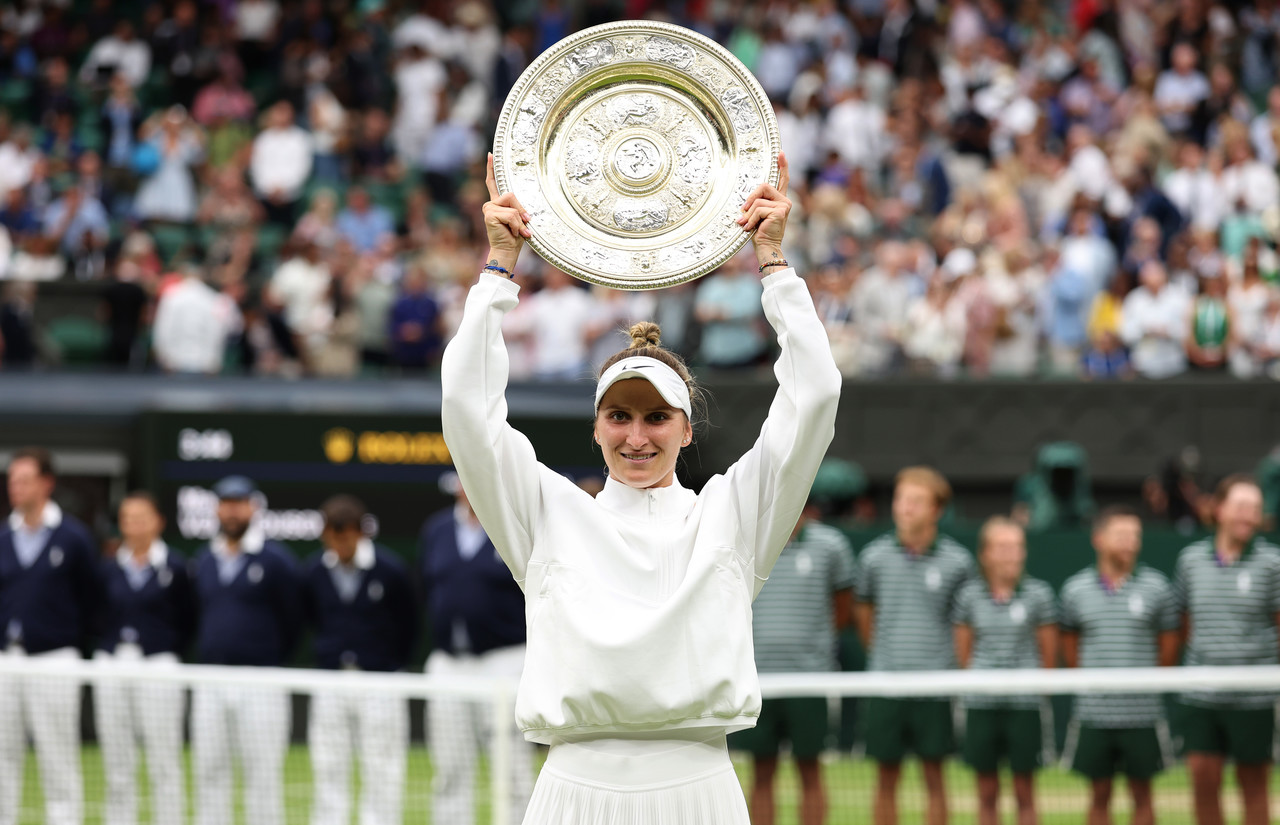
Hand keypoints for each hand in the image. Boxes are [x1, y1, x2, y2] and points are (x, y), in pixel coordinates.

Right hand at [483, 152, 530, 271]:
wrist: (507, 251)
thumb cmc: (515, 237)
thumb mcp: (520, 220)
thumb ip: (519, 211)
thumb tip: (525, 214)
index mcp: (497, 203)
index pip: (493, 182)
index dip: (492, 168)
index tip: (491, 154)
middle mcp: (490, 204)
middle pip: (511, 195)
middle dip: (521, 211)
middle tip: (524, 226)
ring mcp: (488, 208)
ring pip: (512, 206)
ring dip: (519, 220)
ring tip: (516, 231)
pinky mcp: (489, 214)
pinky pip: (510, 215)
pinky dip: (516, 225)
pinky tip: (512, 233)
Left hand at [737, 152, 791, 267]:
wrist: (766, 248)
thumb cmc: (759, 233)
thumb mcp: (756, 215)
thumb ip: (754, 205)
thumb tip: (745, 202)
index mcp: (779, 200)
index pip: (782, 180)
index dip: (782, 166)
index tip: (780, 153)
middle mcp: (784, 201)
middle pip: (764, 186)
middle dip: (750, 199)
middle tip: (743, 211)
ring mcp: (784, 205)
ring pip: (758, 201)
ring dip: (748, 214)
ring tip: (747, 225)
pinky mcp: (780, 211)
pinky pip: (758, 209)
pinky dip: (750, 219)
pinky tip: (750, 228)